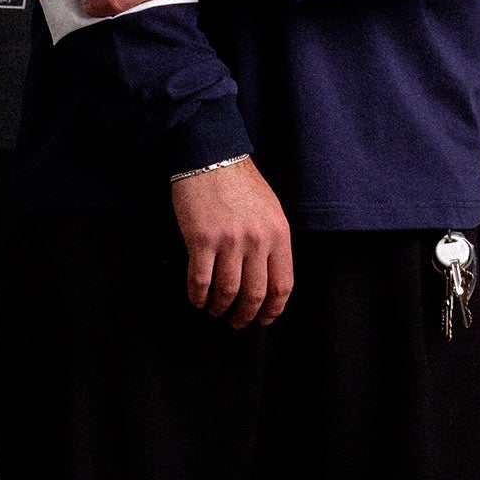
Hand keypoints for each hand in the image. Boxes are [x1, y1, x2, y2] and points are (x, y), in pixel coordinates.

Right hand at [172, 159, 292, 327]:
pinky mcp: (201, 239)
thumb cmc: (239, 182)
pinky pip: (200, 280)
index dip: (273, 309)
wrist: (210, 157)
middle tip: (237, 322)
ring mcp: (229, 241)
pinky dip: (198, 296)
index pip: (282, 285)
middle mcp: (257, 240)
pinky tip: (197, 299)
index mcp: (278, 234)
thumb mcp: (270, 210)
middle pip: (254, 294)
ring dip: (220, 308)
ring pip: (227, 292)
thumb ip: (272, 242)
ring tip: (215, 310)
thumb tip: (267, 277)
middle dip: (245, 315)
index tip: (265, 318)